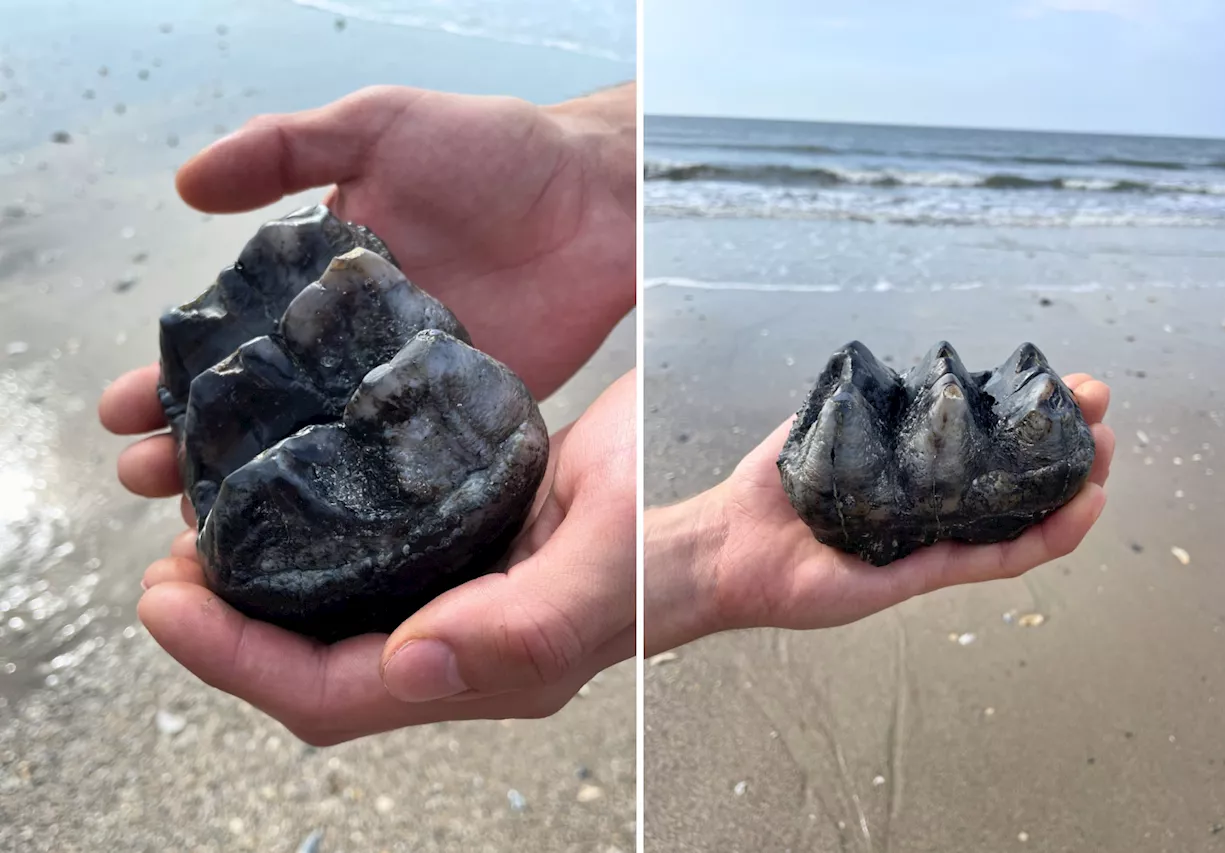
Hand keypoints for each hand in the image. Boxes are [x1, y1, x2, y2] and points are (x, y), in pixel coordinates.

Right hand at [100, 82, 635, 502]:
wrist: (601, 197)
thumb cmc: (496, 150)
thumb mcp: (381, 124)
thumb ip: (289, 148)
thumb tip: (185, 184)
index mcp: (323, 278)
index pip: (231, 336)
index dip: (172, 373)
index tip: (121, 414)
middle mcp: (356, 341)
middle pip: (263, 406)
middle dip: (198, 445)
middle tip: (147, 481)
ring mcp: (407, 384)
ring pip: (320, 449)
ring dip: (263, 487)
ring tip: (204, 523)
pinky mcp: (463, 417)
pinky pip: (401, 467)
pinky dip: (358, 501)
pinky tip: (318, 536)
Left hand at [135, 372, 635, 744]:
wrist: (715, 514)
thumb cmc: (670, 542)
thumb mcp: (604, 571)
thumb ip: (521, 628)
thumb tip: (408, 665)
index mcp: (482, 671)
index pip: (333, 692)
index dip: (237, 660)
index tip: (167, 602)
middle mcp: (458, 647)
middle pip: (312, 667)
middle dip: (225, 631)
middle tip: (166, 571)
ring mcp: (458, 602)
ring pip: (331, 617)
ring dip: (257, 587)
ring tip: (201, 533)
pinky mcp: (462, 550)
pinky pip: (364, 562)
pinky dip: (307, 538)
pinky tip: (284, 497)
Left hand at [644, 375, 1113, 654]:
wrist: (731, 544)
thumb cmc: (769, 490)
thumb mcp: (825, 429)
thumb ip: (867, 405)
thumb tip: (906, 370)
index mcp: (913, 476)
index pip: (987, 445)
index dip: (1031, 418)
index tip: (1068, 385)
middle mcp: (931, 512)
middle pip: (1016, 483)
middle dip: (1064, 448)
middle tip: (1100, 417)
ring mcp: (933, 545)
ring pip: (1020, 523)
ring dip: (1070, 492)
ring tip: (1105, 459)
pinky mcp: (923, 576)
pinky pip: (994, 559)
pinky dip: (1043, 538)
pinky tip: (1080, 509)